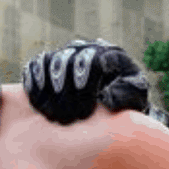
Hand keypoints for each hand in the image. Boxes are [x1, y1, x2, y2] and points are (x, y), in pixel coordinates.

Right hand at [23, 40, 148, 124]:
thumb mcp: (134, 98)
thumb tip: (108, 97)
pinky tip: (38, 106)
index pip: (93, 61)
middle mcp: (85, 49)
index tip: (85, 113)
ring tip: (54, 116)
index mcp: (109, 54)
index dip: (85, 87)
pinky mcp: (47, 62)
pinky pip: (36, 66)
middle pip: (68, 61)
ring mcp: (65, 54)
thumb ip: (127, 94)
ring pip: (50, 62)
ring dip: (49, 91)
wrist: (109, 100)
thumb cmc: (124, 100)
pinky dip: (34, 84)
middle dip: (66, 93)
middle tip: (68, 119)